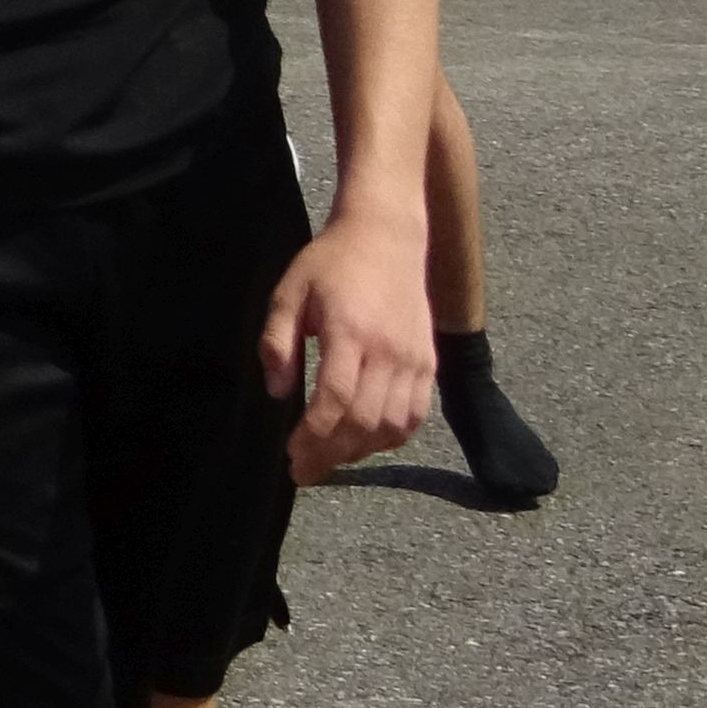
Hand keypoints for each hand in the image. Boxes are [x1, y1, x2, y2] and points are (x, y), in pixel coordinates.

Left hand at [264, 212, 434, 480]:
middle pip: (364, 421)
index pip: (334, 400)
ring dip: (361, 451)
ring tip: (330, 457)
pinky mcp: (429, 364)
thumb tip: (277, 394)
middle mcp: (389, 351)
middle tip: (305, 470)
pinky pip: (415, 416)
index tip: (291, 454)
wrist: (386, 238)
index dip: (313, 436)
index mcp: (350, 332)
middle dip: (332, 454)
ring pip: (393, 426)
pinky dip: (391, 437)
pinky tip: (365, 441)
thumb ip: (278, 343)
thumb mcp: (289, 293)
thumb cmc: (330, 264)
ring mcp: (415, 360)